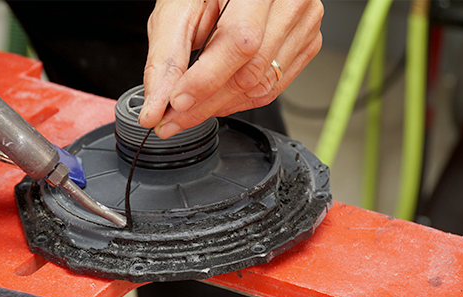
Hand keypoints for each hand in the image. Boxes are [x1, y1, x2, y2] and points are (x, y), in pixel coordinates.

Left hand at [139, 0, 323, 138]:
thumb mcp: (177, 12)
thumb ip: (166, 59)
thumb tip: (157, 106)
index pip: (240, 42)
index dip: (206, 79)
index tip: (176, 102)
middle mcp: (290, 2)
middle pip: (252, 72)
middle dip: (206, 104)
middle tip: (171, 119)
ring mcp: (303, 25)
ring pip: (262, 87)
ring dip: (220, 107)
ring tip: (188, 110)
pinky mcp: (305, 44)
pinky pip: (273, 89)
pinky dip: (239, 101)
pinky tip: (215, 99)